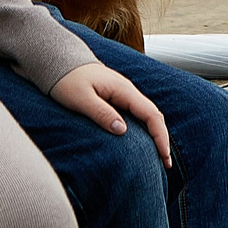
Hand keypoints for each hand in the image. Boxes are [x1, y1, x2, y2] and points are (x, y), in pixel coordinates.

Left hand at [49, 62, 171, 167]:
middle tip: (166, 164)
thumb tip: (122, 130)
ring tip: (158, 157)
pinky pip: (136, 116)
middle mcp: (128, 92)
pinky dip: (144, 130)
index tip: (164, 155)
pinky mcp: (116, 99)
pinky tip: (142, 143)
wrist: (61, 63)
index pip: (150, 114)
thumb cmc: (68, 80)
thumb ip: (101, 113)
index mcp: (123, 90)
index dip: (160, 136)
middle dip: (162, 139)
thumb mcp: (81, 99)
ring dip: (155, 135)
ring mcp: (123, 95)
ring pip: (146, 116)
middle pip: (154, 116)